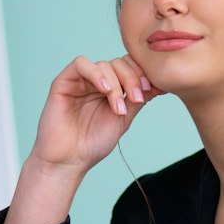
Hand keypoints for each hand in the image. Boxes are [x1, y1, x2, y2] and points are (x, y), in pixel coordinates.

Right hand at [28, 54, 155, 173]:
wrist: (69, 160)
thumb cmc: (93, 143)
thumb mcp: (123, 119)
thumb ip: (137, 99)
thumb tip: (159, 83)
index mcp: (111, 88)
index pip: (129, 67)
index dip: (142, 74)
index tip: (152, 90)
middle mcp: (96, 81)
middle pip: (119, 63)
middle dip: (132, 79)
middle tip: (137, 99)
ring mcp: (80, 80)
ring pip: (104, 64)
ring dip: (116, 83)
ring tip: (119, 108)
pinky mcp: (64, 81)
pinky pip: (81, 64)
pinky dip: (96, 74)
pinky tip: (104, 90)